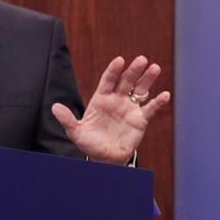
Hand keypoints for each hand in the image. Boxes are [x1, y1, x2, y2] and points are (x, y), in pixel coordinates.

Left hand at [51, 55, 170, 164]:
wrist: (105, 159)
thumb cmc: (90, 144)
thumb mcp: (76, 133)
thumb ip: (67, 120)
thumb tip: (54, 108)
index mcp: (101, 99)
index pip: (108, 80)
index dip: (114, 70)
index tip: (120, 60)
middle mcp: (117, 99)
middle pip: (126, 81)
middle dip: (133, 70)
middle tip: (141, 60)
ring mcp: (130, 108)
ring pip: (140, 90)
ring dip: (147, 79)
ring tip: (155, 68)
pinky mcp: (140, 120)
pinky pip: (150, 109)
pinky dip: (158, 102)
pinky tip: (164, 95)